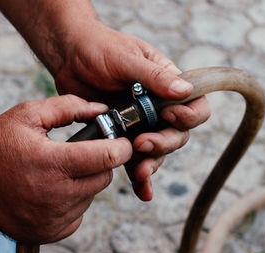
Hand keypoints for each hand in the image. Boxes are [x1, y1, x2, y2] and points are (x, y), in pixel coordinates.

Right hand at [0, 95, 131, 243]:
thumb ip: (69, 106)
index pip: (107, 158)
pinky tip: (54, 189)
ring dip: (84, 181)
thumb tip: (101, 109)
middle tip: (81, 153)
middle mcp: (54, 196)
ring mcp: (51, 219)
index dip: (120, 147)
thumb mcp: (28, 114)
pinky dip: (74, 200)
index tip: (120, 142)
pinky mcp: (49, 232)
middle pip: (104, 178)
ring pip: (92, 196)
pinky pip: (79, 214)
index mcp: (51, 163)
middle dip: (100, 163)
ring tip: (59, 171)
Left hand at [48, 21, 210, 200]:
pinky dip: (140, 177)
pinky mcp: (122, 136)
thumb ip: (154, 76)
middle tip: (142, 143)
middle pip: (177, 134)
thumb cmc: (100, 48)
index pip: (195, 105)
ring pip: (157, 151)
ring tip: (138, 170)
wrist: (69, 57)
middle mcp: (158, 107)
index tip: (167, 114)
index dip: (188, 116)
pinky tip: (142, 191)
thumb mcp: (127, 58)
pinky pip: (134, 160)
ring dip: (152, 163)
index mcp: (167, 84)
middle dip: (164, 143)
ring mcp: (141, 123)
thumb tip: (185, 90)